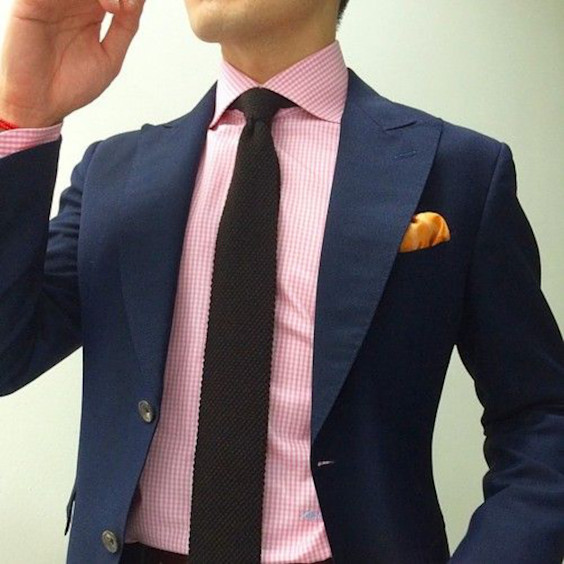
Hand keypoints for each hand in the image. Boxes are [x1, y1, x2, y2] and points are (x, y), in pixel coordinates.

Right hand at [0, 0, 145, 126]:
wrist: (42, 105)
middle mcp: (71, 1)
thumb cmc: (71, 85)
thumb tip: (138, 0)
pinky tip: (99, 7)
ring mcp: (51, 0)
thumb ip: (126, 28)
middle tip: (125, 6)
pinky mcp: (29, 4)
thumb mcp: (110, 58)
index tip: (134, 8)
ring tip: (114, 7)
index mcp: (91, 11)